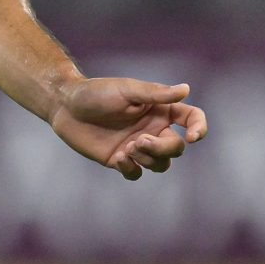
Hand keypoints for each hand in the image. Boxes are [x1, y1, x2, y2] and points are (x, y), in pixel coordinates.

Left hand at [51, 76, 206, 180]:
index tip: (192, 137)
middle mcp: (153, 128)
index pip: (191, 119)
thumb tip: (186, 90)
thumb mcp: (127, 90)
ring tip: (128, 148)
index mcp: (159, 109)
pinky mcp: (120, 159)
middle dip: (163, 149)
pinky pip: (137, 173)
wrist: (65, 106)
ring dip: (149, 159)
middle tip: (140, 140)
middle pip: (176, 148)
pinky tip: (118, 158)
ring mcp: (137, 146)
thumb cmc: (96, 92)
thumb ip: (156, 93)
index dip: (199, 129)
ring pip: (160, 164)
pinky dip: (132, 168)